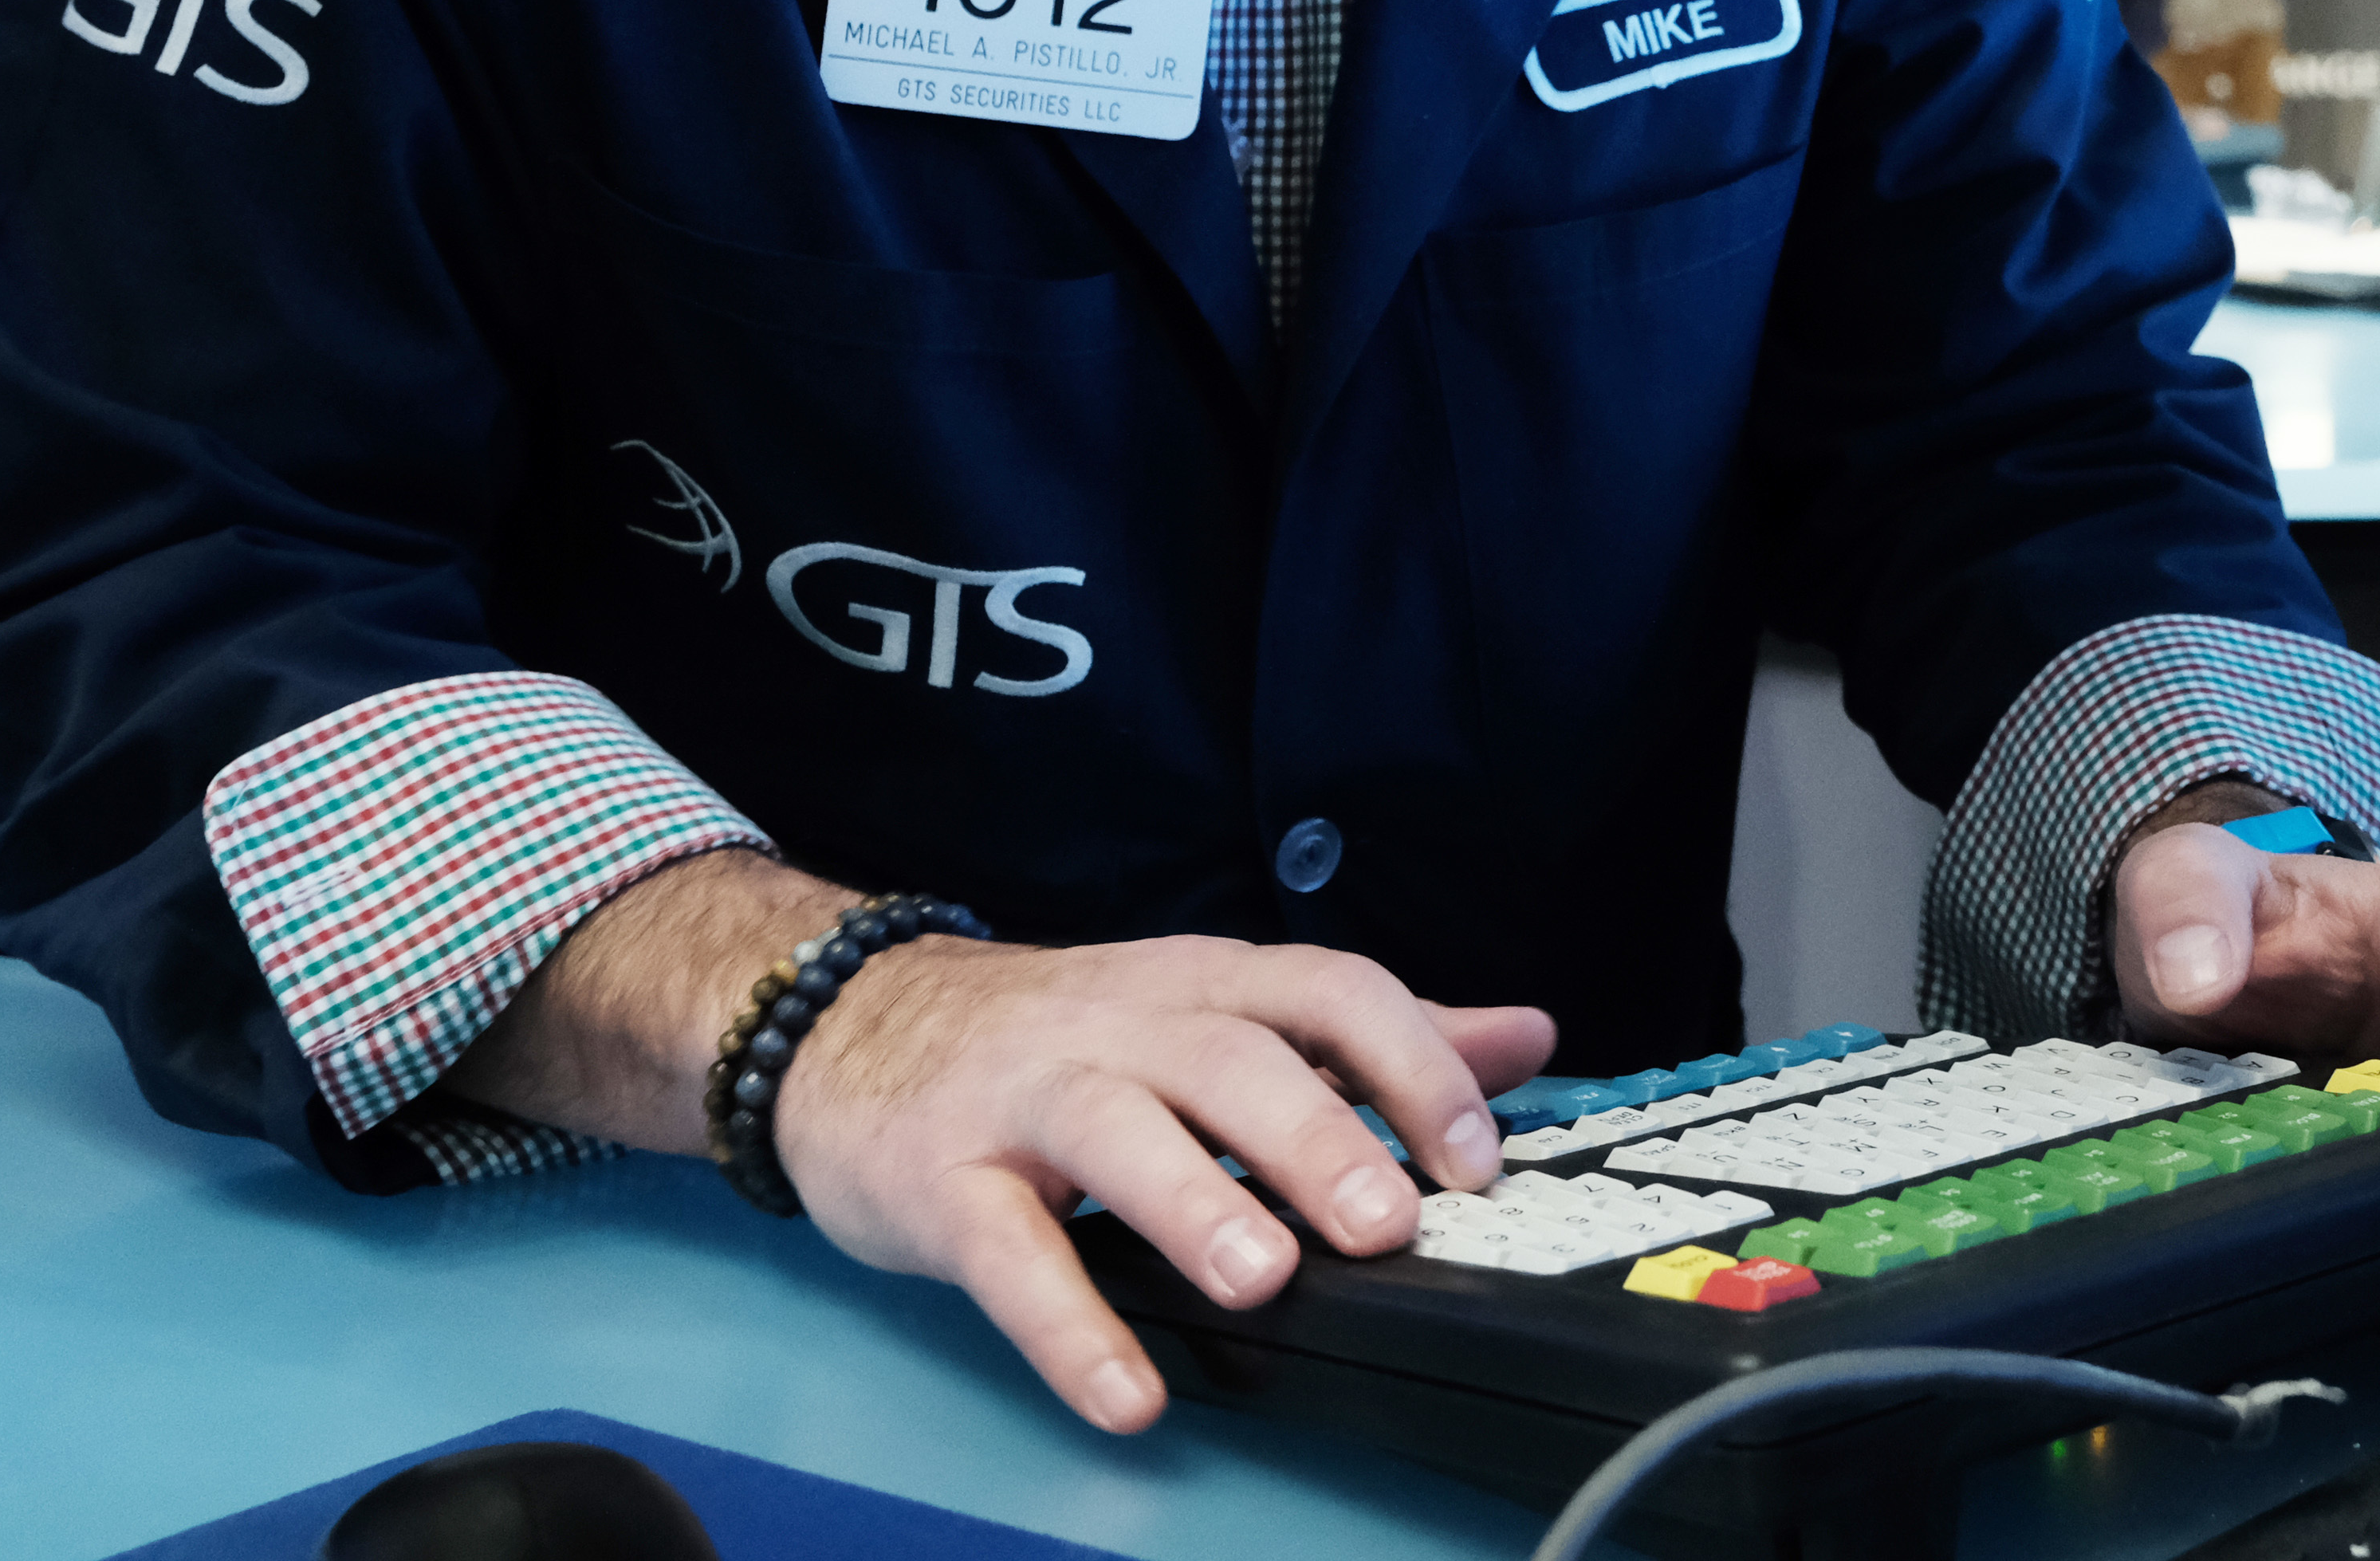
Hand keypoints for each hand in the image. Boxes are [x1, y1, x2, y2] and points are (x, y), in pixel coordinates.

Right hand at [443, 854, 1548, 1435]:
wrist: (850, 1023)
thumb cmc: (1066, 1036)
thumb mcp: (1217, 1012)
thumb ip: (1372, 1036)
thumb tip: (1529, 1036)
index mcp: (1208, 985)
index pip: (1329, 992)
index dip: (1412, 1065)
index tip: (1478, 1158)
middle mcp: (1126, 1025)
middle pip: (1233, 1061)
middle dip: (1317, 1138)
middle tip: (1389, 1225)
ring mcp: (1029, 1098)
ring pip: (1120, 1133)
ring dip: (1198, 1204)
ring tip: (1264, 1281)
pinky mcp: (943, 1180)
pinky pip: (1008, 1252)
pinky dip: (1069, 1328)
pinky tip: (1128, 1394)